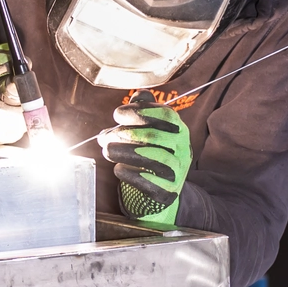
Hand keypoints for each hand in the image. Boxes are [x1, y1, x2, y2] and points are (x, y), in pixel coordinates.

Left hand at [99, 91, 192, 229]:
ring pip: (154, 158)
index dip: (140, 112)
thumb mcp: (149, 129)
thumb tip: (138, 94)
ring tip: (106, 151)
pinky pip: (151, 182)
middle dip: (125, 134)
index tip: (117, 114)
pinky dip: (131, 174)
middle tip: (105, 137)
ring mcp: (178, 170)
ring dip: (125, 152)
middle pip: (154, 136)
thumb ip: (143, 110)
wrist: (162, 189)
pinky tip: (118, 169)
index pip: (164, 115)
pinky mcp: (169, 191)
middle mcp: (183, 148)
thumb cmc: (150, 152)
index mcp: (178, 129)